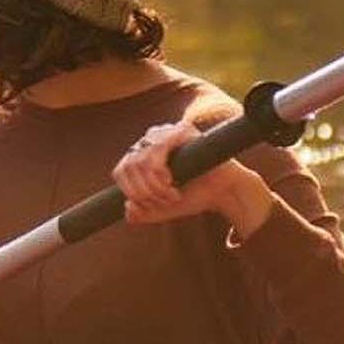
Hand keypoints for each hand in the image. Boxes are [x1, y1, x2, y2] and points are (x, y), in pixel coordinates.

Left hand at [113, 121, 273, 234]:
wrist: (223, 193)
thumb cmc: (193, 196)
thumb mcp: (163, 209)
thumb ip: (143, 213)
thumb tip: (128, 208)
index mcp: (143, 155)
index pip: (120, 171)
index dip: (131, 192)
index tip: (149, 205)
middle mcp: (152, 140)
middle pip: (129, 167)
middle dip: (144, 193)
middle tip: (165, 201)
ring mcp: (166, 132)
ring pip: (140, 161)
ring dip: (154, 186)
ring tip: (172, 195)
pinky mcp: (182, 130)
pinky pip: (157, 148)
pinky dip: (160, 172)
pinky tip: (172, 181)